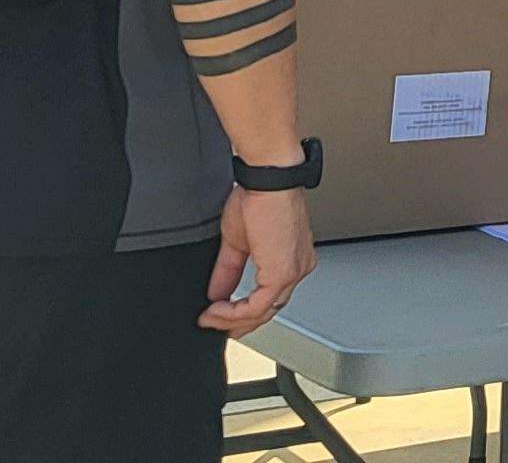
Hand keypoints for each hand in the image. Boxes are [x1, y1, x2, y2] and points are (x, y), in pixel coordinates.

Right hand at [201, 184, 315, 334]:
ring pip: (264, 311)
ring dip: (232, 319)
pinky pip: (258, 305)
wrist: (268, 180)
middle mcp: (298, 268)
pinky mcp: (282, 273)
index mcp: (291, 260)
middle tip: (213, 327)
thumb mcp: (237, 242)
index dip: (243, 311)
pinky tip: (216, 310)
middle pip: (268, 310)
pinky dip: (234, 312)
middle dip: (237, 323)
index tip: (218, 315)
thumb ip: (228, 271)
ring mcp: (294, 272)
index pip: (270, 297)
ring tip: (209, 319)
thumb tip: (215, 293)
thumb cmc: (260, 197)